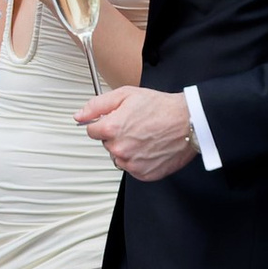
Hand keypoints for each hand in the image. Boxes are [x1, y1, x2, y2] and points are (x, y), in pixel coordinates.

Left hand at [79, 83, 198, 177]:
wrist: (188, 122)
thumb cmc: (161, 107)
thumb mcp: (125, 95)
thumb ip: (97, 105)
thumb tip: (79, 115)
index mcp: (111, 129)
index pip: (91, 130)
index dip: (104, 122)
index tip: (116, 119)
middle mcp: (119, 149)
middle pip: (106, 143)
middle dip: (116, 134)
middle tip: (136, 125)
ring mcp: (131, 163)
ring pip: (118, 156)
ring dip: (126, 148)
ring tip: (144, 136)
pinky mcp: (143, 174)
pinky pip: (132, 167)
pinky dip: (138, 159)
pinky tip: (150, 147)